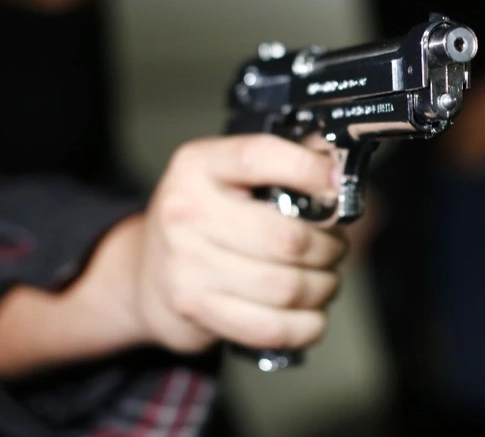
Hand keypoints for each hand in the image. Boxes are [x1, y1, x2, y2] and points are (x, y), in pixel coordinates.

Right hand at [131, 134, 345, 353]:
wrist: (144, 274)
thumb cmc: (203, 219)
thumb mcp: (228, 176)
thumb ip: (283, 163)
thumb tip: (339, 166)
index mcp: (199, 165)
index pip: (259, 157)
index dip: (308, 170)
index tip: (336, 188)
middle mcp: (187, 211)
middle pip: (286, 237)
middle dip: (329, 247)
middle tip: (334, 248)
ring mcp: (186, 264)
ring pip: (286, 287)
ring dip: (323, 287)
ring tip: (325, 280)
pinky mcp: (195, 308)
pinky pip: (270, 327)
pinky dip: (306, 325)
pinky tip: (311, 314)